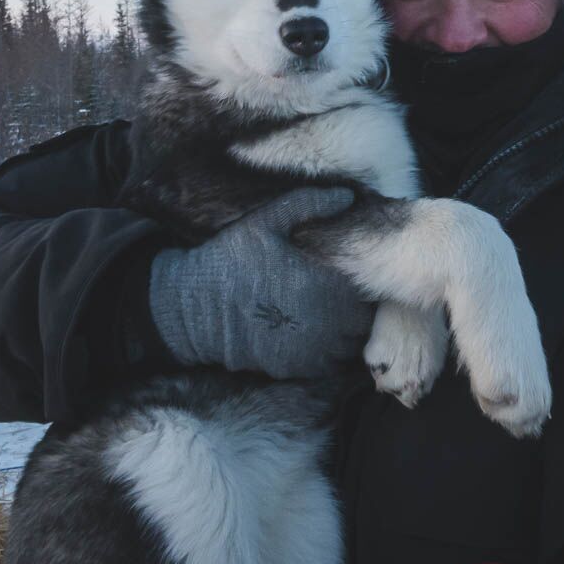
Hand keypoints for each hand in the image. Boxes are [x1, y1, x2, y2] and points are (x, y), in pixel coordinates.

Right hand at [148, 188, 372, 377]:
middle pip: (364, 322)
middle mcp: (325, 322)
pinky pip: (328, 365)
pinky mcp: (294, 368)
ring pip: (350, 346)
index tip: (349, 276)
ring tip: (326, 316)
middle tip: (339, 296)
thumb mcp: (266, 222)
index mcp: (325, 285)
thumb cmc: (230, 260)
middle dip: (357, 309)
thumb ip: (309, 205)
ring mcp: (311, 349)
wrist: (192, 308)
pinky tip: (308, 334)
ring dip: (344, 333)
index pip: (370, 292)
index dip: (364, 283)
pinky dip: (326, 353)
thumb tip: (346, 195)